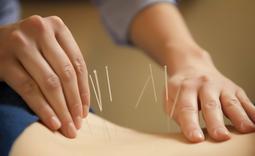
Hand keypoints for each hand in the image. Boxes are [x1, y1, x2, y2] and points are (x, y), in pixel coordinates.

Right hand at [0, 15, 89, 137]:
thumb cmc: (28, 47)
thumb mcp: (48, 45)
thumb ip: (64, 61)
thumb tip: (82, 100)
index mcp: (56, 26)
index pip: (77, 62)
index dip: (83, 89)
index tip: (84, 110)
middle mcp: (40, 29)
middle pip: (66, 74)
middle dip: (74, 103)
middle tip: (77, 124)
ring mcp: (20, 44)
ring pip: (49, 83)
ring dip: (61, 109)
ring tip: (68, 127)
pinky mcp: (3, 60)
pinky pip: (29, 89)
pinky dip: (43, 108)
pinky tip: (53, 122)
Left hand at [165, 49, 254, 142]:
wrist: (192, 66)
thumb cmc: (181, 87)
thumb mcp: (170, 98)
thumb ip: (177, 114)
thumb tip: (188, 131)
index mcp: (185, 88)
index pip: (187, 108)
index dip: (191, 124)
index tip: (196, 138)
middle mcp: (204, 85)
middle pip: (211, 105)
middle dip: (216, 122)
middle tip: (220, 136)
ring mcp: (221, 86)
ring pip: (231, 102)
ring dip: (239, 117)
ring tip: (245, 129)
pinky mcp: (234, 89)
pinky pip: (244, 101)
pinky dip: (251, 111)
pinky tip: (254, 121)